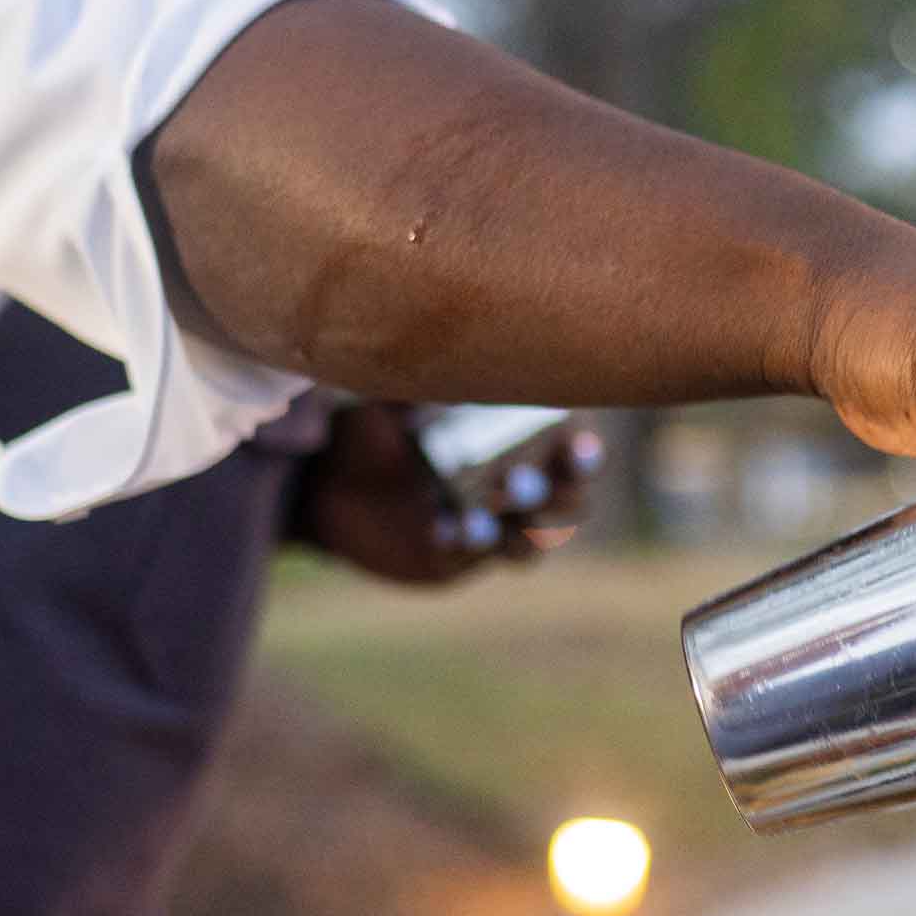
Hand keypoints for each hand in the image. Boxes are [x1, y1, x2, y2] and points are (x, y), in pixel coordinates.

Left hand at [289, 403, 591, 584]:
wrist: (330, 478)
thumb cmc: (380, 421)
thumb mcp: (398, 394)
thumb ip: (425, 381)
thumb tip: (441, 358)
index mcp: (524, 437)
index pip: (576, 451)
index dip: (585, 455)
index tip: (578, 448)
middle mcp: (519, 484)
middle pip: (569, 503)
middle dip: (553, 496)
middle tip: (515, 483)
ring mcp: (492, 526)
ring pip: (530, 542)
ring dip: (515, 533)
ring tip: (476, 521)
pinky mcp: (458, 557)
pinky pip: (474, 558)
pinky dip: (463, 544)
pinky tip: (441, 530)